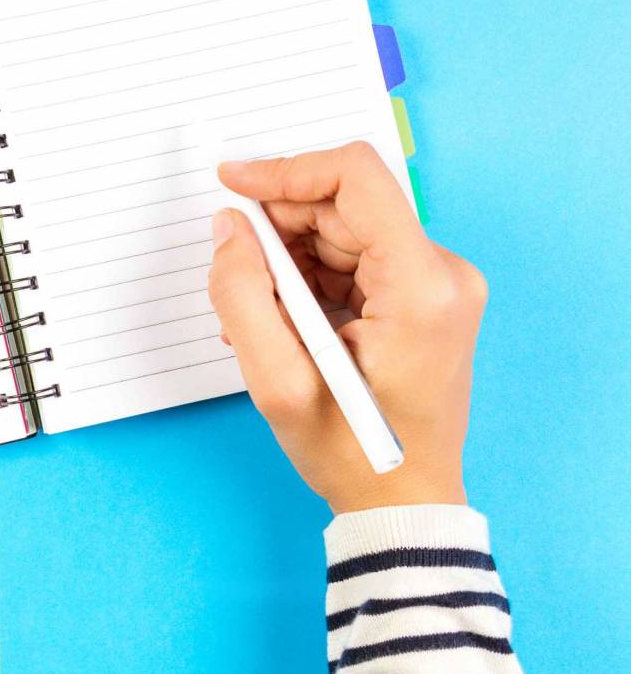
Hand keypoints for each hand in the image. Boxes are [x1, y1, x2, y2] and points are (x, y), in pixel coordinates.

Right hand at [208, 142, 485, 513]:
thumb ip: (242, 294)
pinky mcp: (427, 295)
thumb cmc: (350, 454)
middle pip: (345, 204)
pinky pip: (357, 255)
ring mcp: (440, 284)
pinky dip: (311, 274)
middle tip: (236, 270)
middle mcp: (443, 274)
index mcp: (421, 289)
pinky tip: (283, 317)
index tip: (233, 184)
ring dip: (290, 256)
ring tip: (256, 313)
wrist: (403, 502)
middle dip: (280, 227)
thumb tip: (229, 227)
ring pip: (346, 228)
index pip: (356, 179)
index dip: (286, 170)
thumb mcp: (276, 382)